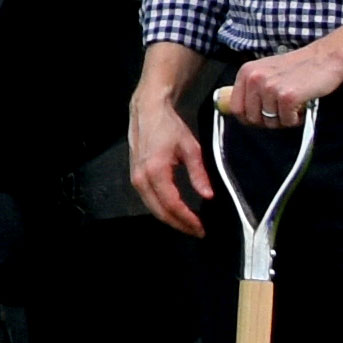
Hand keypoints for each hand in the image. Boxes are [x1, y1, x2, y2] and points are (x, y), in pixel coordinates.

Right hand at [129, 76, 212, 237]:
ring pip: (152, 207)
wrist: (148, 111)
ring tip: (188, 225)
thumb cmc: (169, 127)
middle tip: (197, 231)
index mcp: (156, 171)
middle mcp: (141, 177)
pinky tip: (174, 212)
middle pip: (159, 211)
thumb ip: (199, 174)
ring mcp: (135, 177)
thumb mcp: (191, 148)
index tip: (201, 228)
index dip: (187, 219)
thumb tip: (207, 196)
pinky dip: (161, 209)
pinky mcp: (134, 175)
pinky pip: (148, 199)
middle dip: (179, 224)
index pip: (172, 204)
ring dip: (170, 218)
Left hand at [222, 42, 342, 128]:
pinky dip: (295, 119)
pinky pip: (286, 121)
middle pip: (252, 118)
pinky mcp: (287, 96)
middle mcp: (254, 79)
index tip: (262, 118)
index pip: (236, 107)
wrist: (325, 58)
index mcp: (246, 72)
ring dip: (284, 119)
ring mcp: (270, 87)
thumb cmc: (298, 67)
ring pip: (270, 121)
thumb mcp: (266, 71)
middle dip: (268, 120)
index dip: (249, 118)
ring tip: (294, 106)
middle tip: (282, 112)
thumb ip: (252, 88)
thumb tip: (243, 113)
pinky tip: (301, 107)